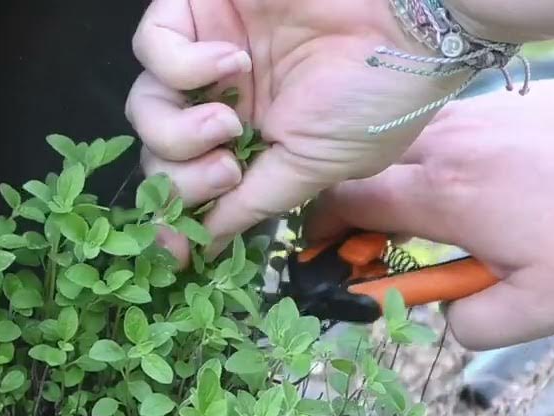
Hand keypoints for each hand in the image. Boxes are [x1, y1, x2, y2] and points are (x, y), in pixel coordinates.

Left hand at [126, 0, 473, 263]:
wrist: (410, 22)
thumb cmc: (378, 95)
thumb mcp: (310, 170)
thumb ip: (247, 206)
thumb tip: (192, 253)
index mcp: (249, 142)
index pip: (183, 184)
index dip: (173, 212)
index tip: (177, 246)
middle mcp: (221, 100)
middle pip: (155, 152)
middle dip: (179, 178)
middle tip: (227, 170)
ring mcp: (206, 54)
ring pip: (143, 107)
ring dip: (178, 130)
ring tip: (228, 122)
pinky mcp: (199, 9)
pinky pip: (151, 45)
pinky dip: (180, 65)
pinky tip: (233, 63)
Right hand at [304, 78, 553, 350]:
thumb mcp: (544, 307)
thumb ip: (472, 325)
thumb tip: (442, 316)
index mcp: (443, 195)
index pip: (342, 204)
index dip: (320, 233)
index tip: (327, 257)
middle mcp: (446, 146)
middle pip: (362, 173)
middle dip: (353, 213)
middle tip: (376, 248)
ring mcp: (472, 116)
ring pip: (402, 151)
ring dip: (399, 187)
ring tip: (436, 221)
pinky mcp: (500, 103)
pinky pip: (443, 132)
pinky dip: (440, 163)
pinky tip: (480, 189)